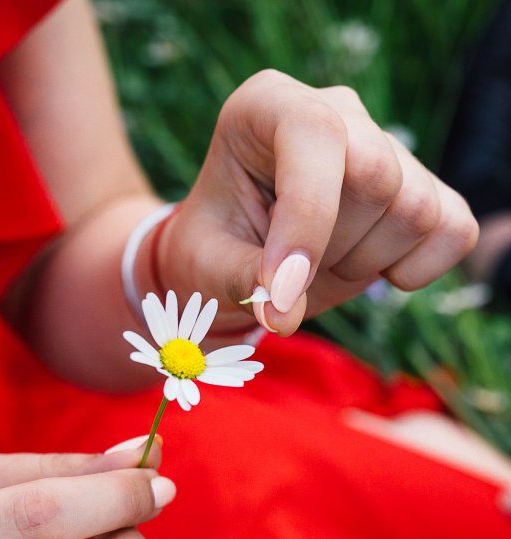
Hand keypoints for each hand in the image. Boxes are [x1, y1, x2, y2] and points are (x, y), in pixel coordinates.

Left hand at [159, 69, 478, 335]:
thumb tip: (284, 314)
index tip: (282, 289)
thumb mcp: (206, 262)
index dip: (307, 216)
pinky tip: (367, 266)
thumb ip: (242, 280)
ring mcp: (385, 142)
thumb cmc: (214, 246)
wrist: (237, 254)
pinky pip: (454, 230)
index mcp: (266, 103)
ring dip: (363, 263)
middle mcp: (334, 108)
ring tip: (318, 260)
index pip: (314, 133)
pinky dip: (415, 269)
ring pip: (415, 210)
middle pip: (375, 175)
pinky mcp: (424, 185)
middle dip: (331, 247)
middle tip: (288, 271)